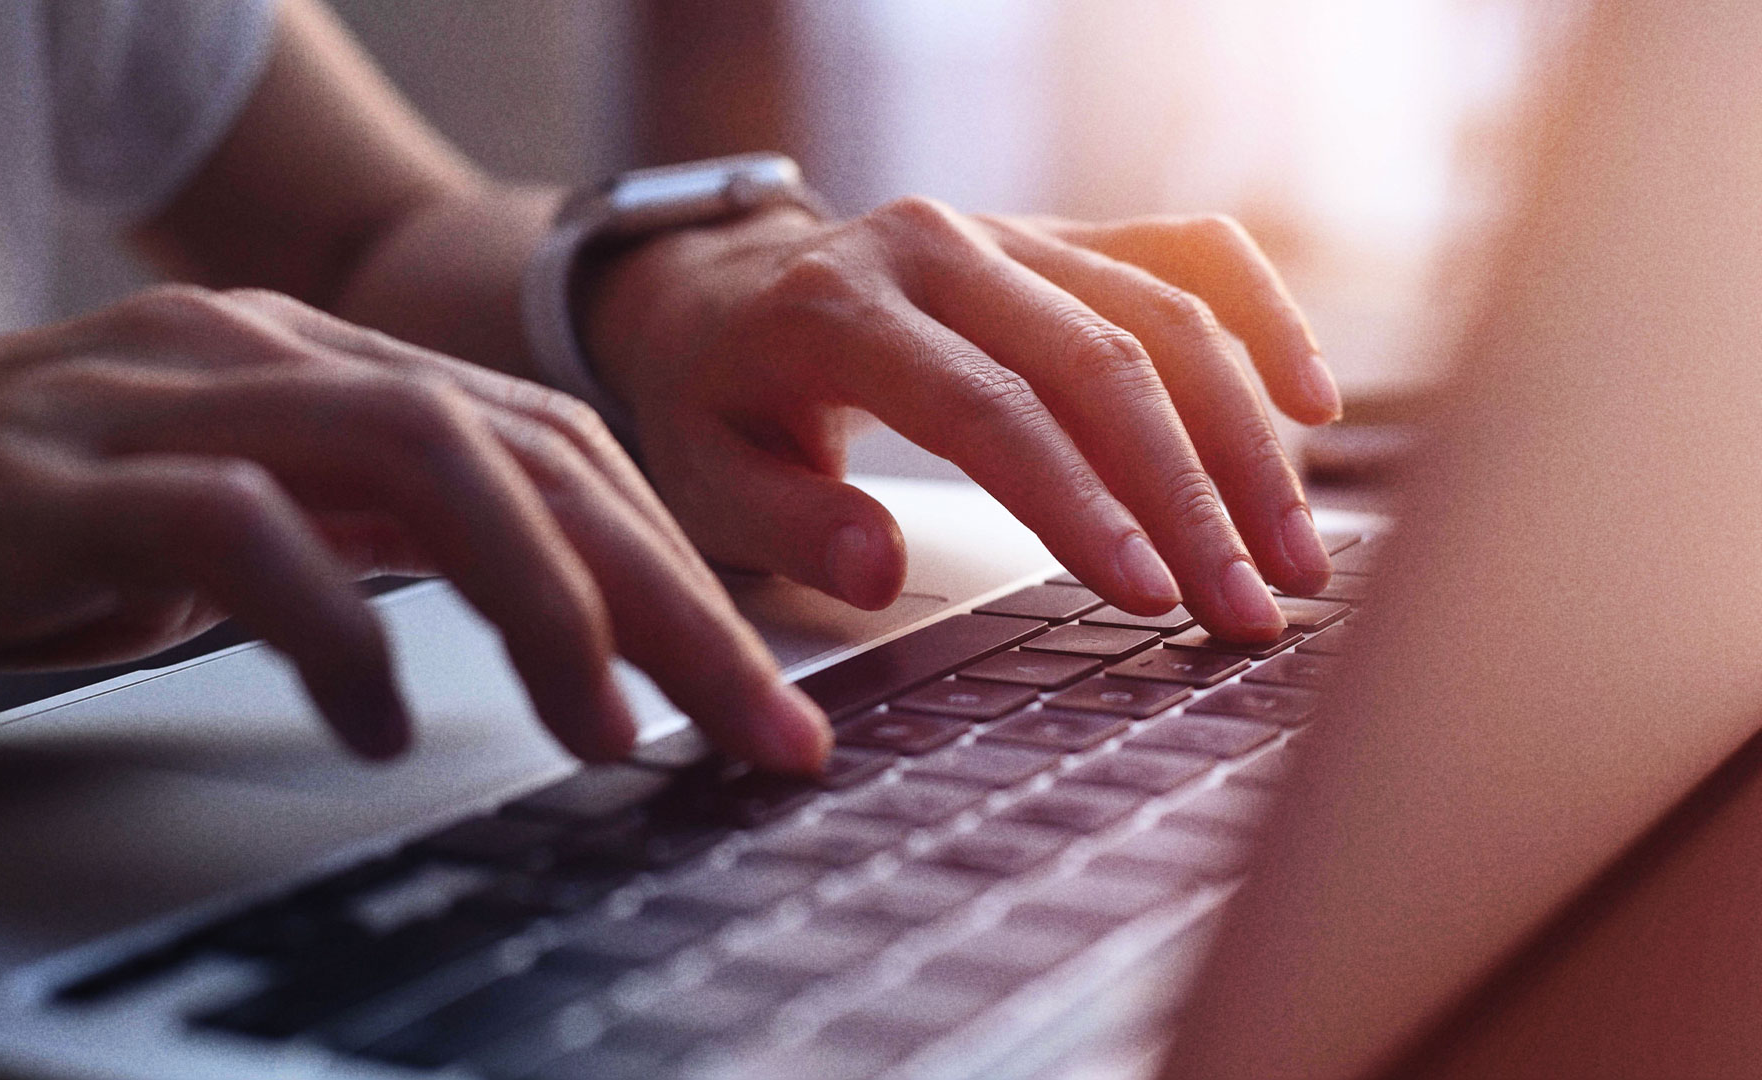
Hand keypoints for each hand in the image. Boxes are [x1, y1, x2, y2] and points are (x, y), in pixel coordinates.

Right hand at [0, 287, 828, 770]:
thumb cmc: (37, 520)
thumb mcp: (250, 517)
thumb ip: (387, 532)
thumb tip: (553, 606)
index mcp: (332, 368)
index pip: (554, 447)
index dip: (677, 565)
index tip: (758, 691)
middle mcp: (275, 359)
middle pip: (530, 454)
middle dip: (667, 597)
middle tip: (751, 725)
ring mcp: (171, 401)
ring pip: (425, 461)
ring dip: (544, 603)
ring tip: (603, 727)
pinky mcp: (64, 477)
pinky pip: (241, 532)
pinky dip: (336, 630)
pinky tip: (381, 726)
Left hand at [584, 200, 1341, 640]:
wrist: (722, 291)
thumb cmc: (720, 399)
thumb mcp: (705, 474)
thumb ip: (787, 522)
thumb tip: (883, 570)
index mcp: (840, 307)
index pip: (987, 408)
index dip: (1080, 503)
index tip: (1150, 595)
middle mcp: (938, 247)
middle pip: (1100, 363)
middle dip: (1191, 494)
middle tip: (1251, 607)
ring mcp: (1010, 231)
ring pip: (1163, 314)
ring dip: (1245, 438)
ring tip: (1297, 554)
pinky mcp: (1061, 235)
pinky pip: (1186, 252)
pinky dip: (1261, 317)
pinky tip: (1313, 402)